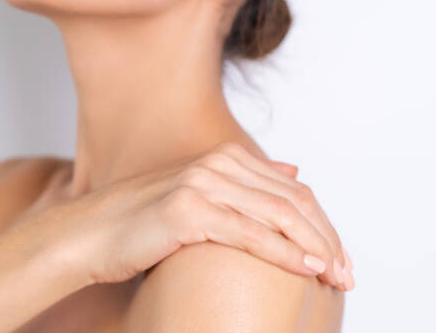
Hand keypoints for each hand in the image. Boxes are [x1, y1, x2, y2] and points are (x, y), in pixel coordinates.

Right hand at [13, 142, 352, 289]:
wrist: (87, 235)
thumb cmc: (139, 224)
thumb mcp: (197, 197)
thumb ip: (244, 184)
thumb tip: (294, 170)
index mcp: (223, 158)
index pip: (292, 192)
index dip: (322, 225)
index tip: (340, 258)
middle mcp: (216, 163)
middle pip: (293, 201)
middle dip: (327, 239)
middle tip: (348, 274)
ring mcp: (202, 183)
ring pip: (278, 215)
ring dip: (315, 248)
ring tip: (336, 276)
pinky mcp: (187, 209)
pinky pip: (249, 234)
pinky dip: (284, 253)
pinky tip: (306, 269)